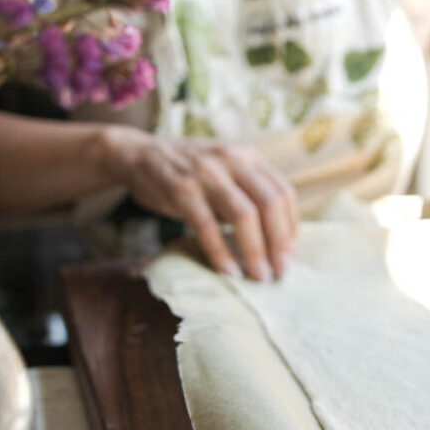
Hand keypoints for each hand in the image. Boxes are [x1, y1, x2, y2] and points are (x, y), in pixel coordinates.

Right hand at [106, 127, 297, 279]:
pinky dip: (220, 252)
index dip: (291, 226)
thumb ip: (247, 194)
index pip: (283, 192)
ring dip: (255, 251)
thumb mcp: (225, 171)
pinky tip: (228, 271)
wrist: (139, 154)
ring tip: (259, 276)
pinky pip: (207, 226)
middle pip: (270, 203)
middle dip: (279, 242)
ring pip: (244, 215)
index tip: (289, 253)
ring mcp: (207, 173)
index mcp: (248, 156)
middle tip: (280, 271)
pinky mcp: (181, 190)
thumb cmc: (188, 171)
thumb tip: (275, 238)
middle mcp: (232, 160)